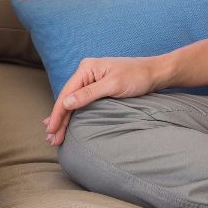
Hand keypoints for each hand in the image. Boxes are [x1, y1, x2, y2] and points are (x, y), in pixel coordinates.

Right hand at [43, 56, 167, 145]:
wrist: (155, 73)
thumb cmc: (137, 76)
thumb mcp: (113, 85)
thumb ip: (88, 94)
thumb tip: (66, 103)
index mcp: (87, 68)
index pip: (67, 93)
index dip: (58, 113)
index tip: (51, 130)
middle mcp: (86, 72)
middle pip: (67, 98)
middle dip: (59, 119)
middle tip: (51, 139)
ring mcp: (91, 79)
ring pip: (73, 101)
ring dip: (64, 119)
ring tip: (55, 136)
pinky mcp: (98, 87)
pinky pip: (81, 102)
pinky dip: (74, 114)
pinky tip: (66, 123)